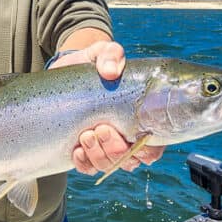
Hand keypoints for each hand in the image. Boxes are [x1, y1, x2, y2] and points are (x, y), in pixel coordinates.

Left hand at [52, 41, 165, 174]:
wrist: (66, 72)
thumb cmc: (92, 65)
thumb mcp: (102, 53)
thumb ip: (111, 54)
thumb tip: (111, 71)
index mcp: (141, 118)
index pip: (155, 147)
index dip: (147, 149)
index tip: (130, 134)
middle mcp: (126, 137)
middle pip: (131, 161)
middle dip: (115, 148)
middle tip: (100, 128)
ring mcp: (105, 146)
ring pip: (109, 166)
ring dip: (98, 154)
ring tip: (86, 135)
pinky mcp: (85, 153)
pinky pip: (88, 169)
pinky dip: (83, 162)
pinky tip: (76, 149)